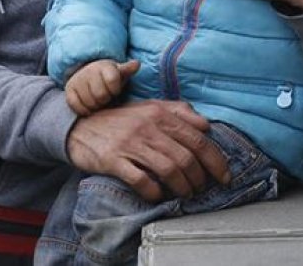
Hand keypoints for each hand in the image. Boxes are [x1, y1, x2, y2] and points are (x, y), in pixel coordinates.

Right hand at [65, 59, 139, 115]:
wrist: (88, 74)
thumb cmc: (108, 77)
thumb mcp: (119, 72)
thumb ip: (128, 69)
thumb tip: (137, 64)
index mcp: (104, 66)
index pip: (112, 81)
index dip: (115, 90)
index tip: (115, 89)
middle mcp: (89, 71)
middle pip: (101, 95)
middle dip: (105, 99)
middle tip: (106, 97)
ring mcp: (78, 80)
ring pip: (89, 102)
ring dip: (96, 106)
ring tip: (98, 101)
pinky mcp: (69, 90)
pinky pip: (76, 106)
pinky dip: (84, 110)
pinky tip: (89, 106)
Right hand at [66, 100, 230, 201]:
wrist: (78, 126)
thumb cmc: (119, 120)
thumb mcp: (149, 108)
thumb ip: (179, 112)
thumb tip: (205, 124)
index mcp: (160, 113)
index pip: (198, 139)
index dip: (216, 161)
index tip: (224, 177)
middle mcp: (148, 127)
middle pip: (186, 158)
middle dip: (200, 179)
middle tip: (201, 189)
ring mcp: (130, 144)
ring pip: (169, 170)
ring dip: (182, 187)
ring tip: (184, 194)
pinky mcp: (113, 160)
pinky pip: (141, 180)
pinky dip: (154, 192)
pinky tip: (158, 195)